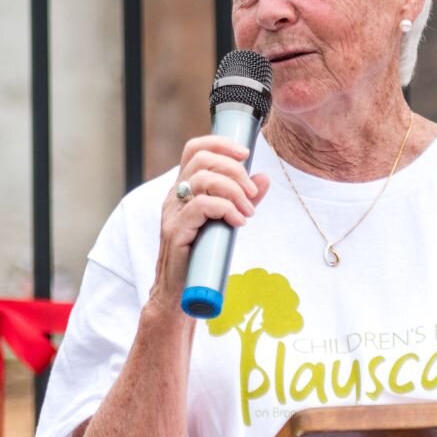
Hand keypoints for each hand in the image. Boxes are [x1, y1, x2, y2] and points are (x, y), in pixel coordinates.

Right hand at [151, 136, 270, 304]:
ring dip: (233, 191)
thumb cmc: (202, 257)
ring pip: (202, 180)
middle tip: (252, 192)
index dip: (220, 144)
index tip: (246, 153)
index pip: (195, 149)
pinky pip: (201, 206)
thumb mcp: (226, 222)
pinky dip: (225, 209)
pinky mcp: (176, 231)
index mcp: (184, 189)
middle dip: (234, 170)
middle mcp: (175, 196)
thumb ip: (243, 199)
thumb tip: (264, 179)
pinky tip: (238, 222)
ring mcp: (173, 212)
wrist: (179, 293)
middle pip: (201, 159)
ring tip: (247, 211)